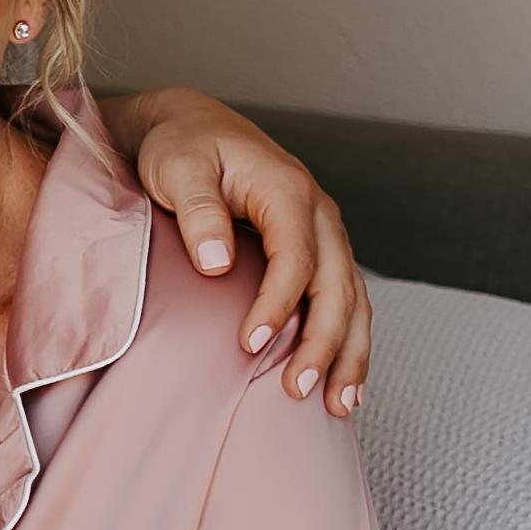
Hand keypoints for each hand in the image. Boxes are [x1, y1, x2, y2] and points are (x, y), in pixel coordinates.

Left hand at [122, 91, 367, 413]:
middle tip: (300, 392)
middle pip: (337, 286)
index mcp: (288, 191)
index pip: (295, 260)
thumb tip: (216, 266)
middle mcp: (319, 213)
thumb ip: (199, 212)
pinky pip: (344, 298)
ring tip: (338, 405)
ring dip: (348, 352)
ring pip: (352, 298)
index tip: (249, 345)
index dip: (276, 306)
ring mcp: (324, 233)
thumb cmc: (180, 146)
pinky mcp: (317, 249)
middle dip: (323, 342)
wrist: (191, 125)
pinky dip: (348, 340)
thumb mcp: (177, 168)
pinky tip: (344, 382)